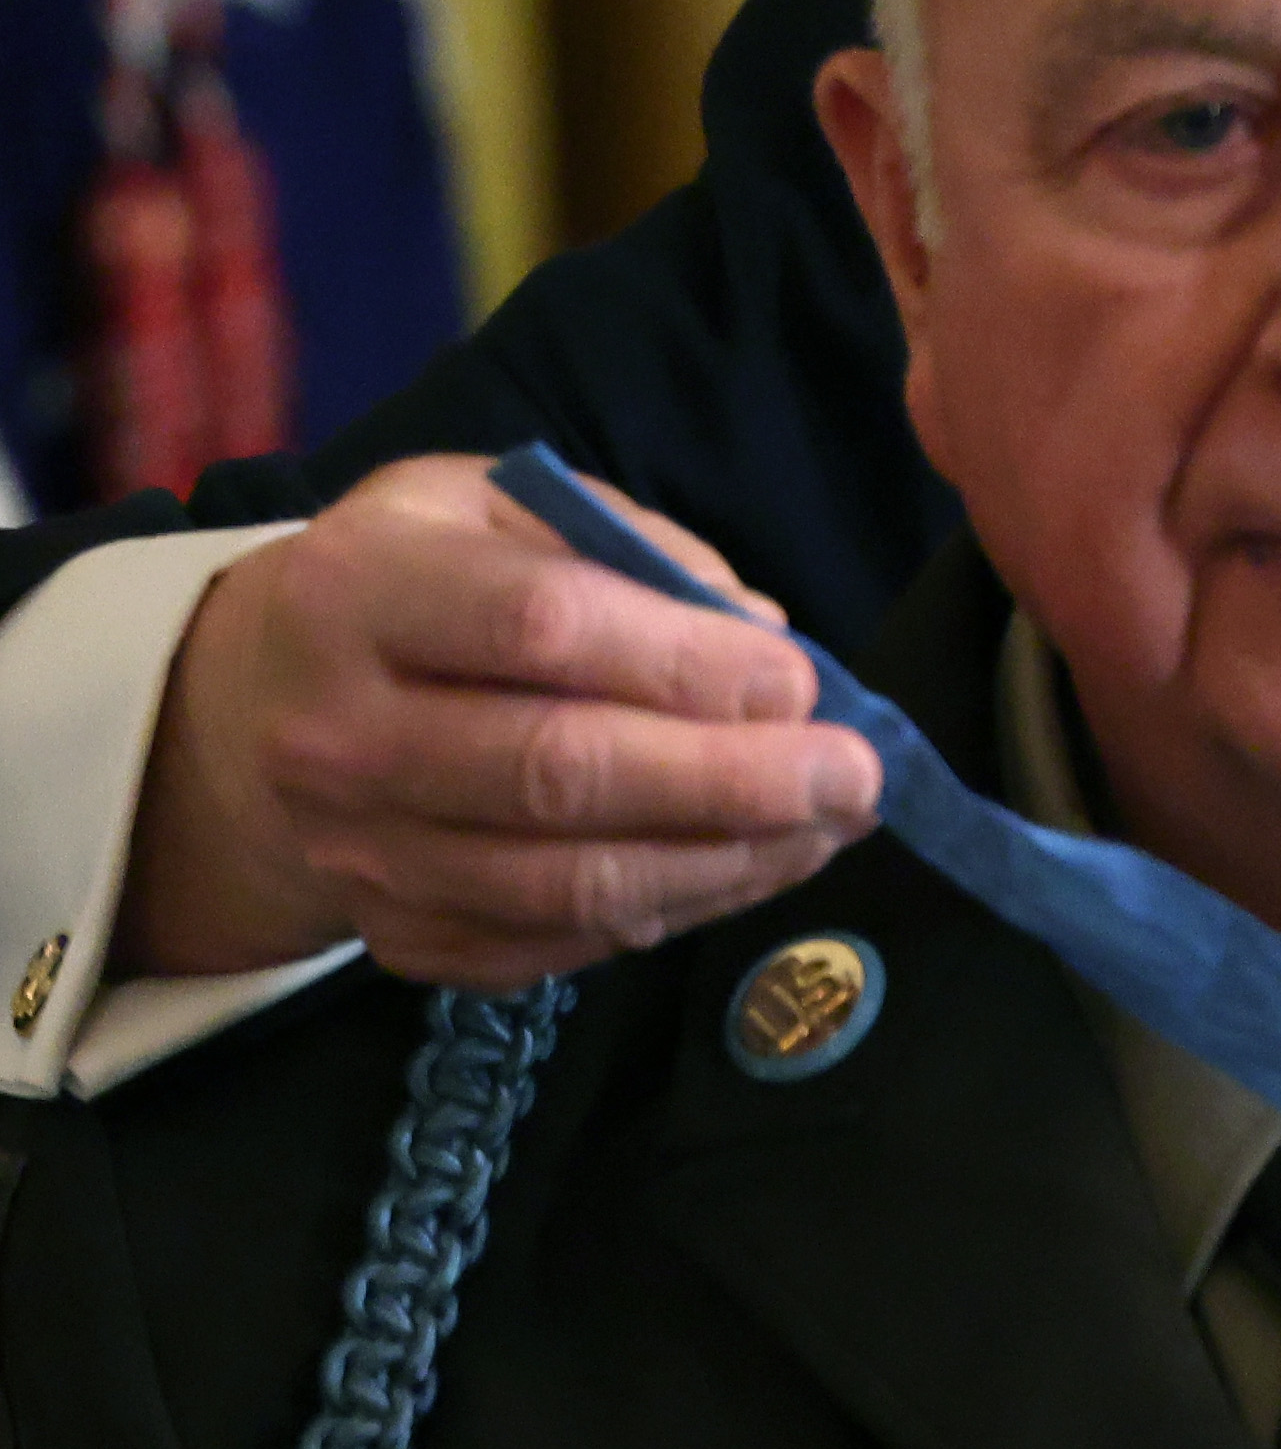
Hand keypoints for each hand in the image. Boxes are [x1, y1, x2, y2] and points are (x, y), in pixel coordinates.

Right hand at [118, 455, 884, 992]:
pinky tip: (750, 867)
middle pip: (557, 774)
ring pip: (566, 882)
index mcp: (360, 591)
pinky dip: (670, 910)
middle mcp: (337, 734)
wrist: (258, 708)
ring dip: (724, 862)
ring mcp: (359, 852)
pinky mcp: (397, 936)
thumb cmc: (418, 579)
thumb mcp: (499, 503)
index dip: (683, 662)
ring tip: (829, 827)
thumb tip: (761, 636)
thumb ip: (632, 547)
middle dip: (731, 782)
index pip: (538, 627)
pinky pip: (554, 945)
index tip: (799, 680)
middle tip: (854, 776)